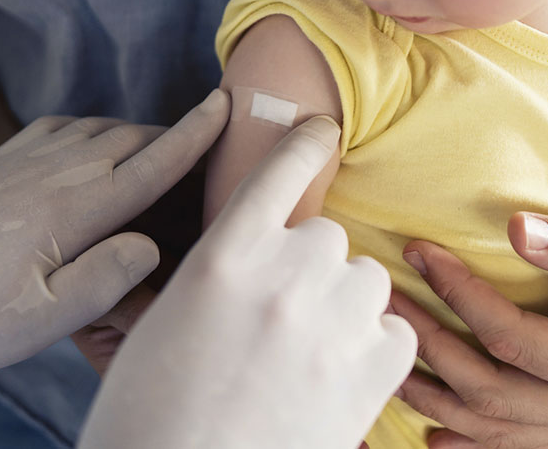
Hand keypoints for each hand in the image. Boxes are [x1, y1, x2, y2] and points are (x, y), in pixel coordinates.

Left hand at [0, 90, 228, 377]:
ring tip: (163, 142)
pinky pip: (58, 126)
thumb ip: (104, 282)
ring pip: (97, 128)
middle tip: (213, 133)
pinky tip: (91, 140)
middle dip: (176, 131)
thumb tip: (150, 243)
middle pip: (131, 138)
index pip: (150, 164)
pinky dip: (91, 126)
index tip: (228, 104)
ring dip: (136, 130)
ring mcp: (20, 163)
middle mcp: (51, 174)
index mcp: (70, 211)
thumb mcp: (37, 323)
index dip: (195, 136)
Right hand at [79, 117, 415, 448]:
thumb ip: (215, 276)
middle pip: (326, 235)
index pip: (278, 172)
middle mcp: (285, 277)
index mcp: (222, 259)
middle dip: (309, 265)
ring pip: (366, 278)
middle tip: (279, 317)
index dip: (304, 144)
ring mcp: (334, 323)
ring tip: (307, 351)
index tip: (324, 130)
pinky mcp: (373, 373)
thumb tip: (247, 253)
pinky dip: (374, 348)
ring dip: (344, 302)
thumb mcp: (161, 327)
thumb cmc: (151, 417)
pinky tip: (336, 378)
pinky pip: (396, 331)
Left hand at [391, 212, 547, 447]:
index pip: (514, 340)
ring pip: (492, 427)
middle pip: (488, 391)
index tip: (420, 249)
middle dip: (428, 341)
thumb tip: (511, 228)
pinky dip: (467, 436)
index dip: (461, 293)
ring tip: (384, 354)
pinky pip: (511, 441)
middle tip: (385, 293)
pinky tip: (427, 430)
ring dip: (433, 393)